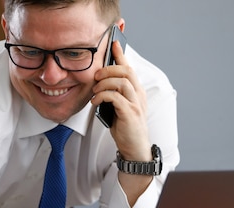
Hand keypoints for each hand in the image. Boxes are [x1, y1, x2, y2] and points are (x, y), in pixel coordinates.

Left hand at [91, 40, 150, 160]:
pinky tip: (95, 101)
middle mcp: (138, 94)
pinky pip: (116, 97)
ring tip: (95, 91)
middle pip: (126, 71)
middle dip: (108, 69)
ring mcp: (136, 103)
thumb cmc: (125, 125)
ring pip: (122, 82)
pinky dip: (103, 96)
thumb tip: (98, 81)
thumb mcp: (118, 105)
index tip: (113, 43)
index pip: (129, 67)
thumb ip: (113, 92)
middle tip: (96, 76)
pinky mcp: (130, 113)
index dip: (121, 54)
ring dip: (104, 83)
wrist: (134, 146)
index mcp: (136, 90)